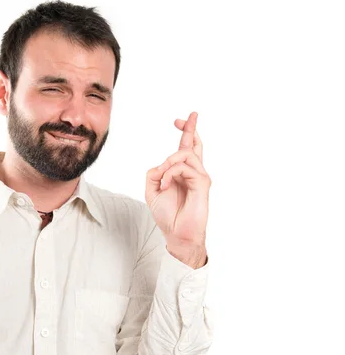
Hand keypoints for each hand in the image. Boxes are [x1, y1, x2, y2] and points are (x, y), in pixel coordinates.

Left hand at [145, 111, 210, 256]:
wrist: (177, 234)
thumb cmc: (167, 215)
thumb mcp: (152, 191)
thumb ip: (153, 174)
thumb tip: (160, 165)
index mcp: (182, 174)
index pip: (186, 148)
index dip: (185, 132)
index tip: (178, 121)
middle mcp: (193, 173)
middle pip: (194, 145)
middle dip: (189, 129)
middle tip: (180, 120)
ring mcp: (199, 177)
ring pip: (184, 154)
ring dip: (168, 163)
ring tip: (162, 178)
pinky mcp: (202, 183)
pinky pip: (183, 167)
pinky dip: (170, 174)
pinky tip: (165, 185)